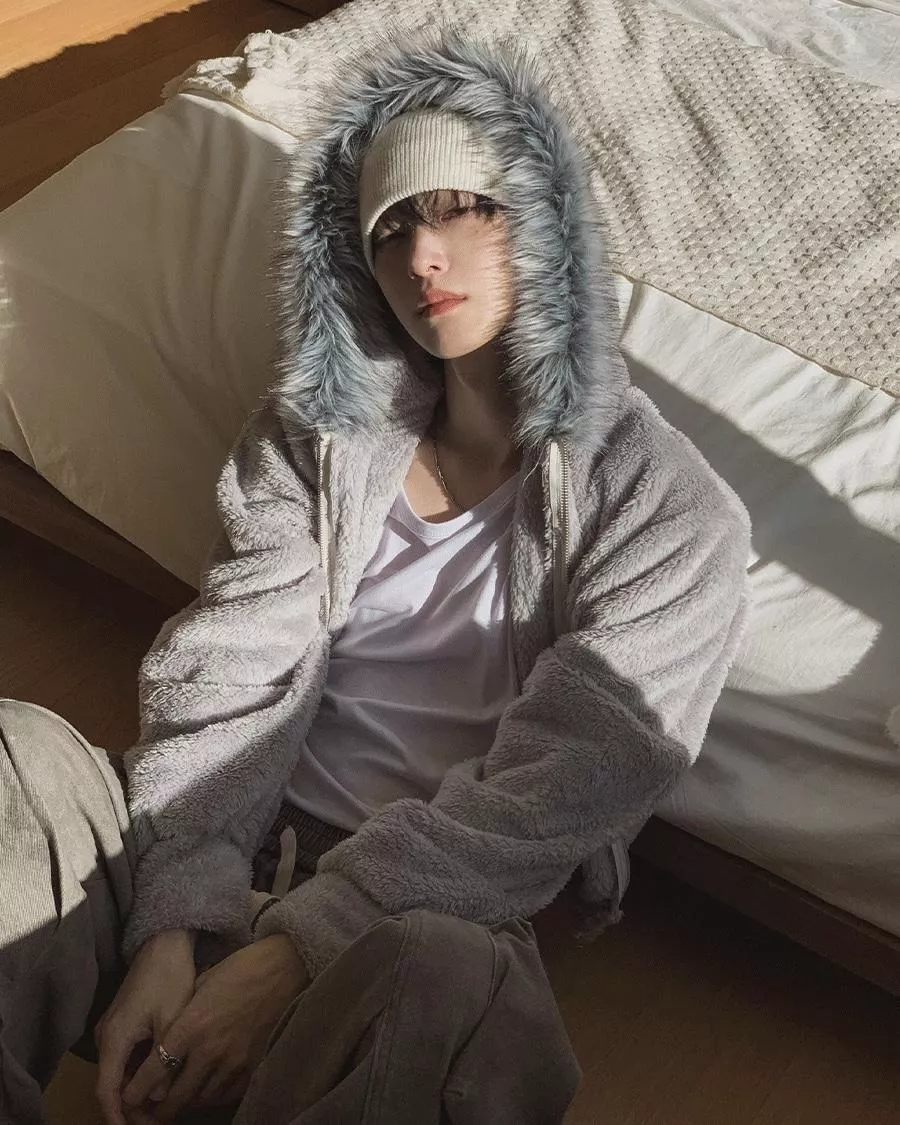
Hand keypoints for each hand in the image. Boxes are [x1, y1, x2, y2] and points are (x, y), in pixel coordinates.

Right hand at [94, 929, 196, 1124]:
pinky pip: (126, 1058)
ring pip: (120, 1072)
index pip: (107, 1091)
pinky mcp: (123, 1023)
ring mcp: (113, 1030)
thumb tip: (159, 1098)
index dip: (117, 1116)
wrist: (164, 943)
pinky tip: (160, 1080)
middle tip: (156, 1122)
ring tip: (160, 1108)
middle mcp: (107, 1037)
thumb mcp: (172, 1020)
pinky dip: (139, 1073)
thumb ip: (164, 1061)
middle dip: (130, 1108)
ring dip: (136, 1091)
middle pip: (113, 1085)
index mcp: (115, 1039)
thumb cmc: (169, 977)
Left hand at [121, 934, 308, 1121]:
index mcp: (191, 1026)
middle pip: (175, 1097)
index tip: (128, 1098)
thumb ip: (183, 1014)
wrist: (285, 969)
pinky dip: (212, 1097)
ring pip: (200, 1100)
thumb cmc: (242, 968)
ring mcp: (234, 1062)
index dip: (136, 1091)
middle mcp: (209, 1050)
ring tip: (178, 1100)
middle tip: (150, 1111)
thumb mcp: (202, 985)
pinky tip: (206, 1090)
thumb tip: (166, 1039)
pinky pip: (226, 1095)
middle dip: (158, 1110)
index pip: (154, 1072)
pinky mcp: (253, 1066)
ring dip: (186, 1102)